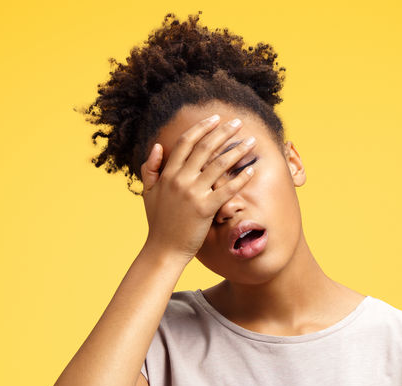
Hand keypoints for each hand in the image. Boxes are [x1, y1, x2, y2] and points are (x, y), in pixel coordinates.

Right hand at [140, 114, 256, 263]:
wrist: (163, 250)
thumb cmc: (158, 222)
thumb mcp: (148, 193)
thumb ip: (150, 168)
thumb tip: (158, 145)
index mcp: (168, 174)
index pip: (186, 142)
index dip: (202, 127)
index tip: (215, 118)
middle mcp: (180, 180)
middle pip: (205, 148)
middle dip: (223, 132)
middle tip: (237, 122)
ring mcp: (193, 194)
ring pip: (218, 165)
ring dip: (237, 150)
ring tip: (250, 141)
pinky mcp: (205, 209)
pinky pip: (227, 190)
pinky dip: (241, 178)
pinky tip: (252, 170)